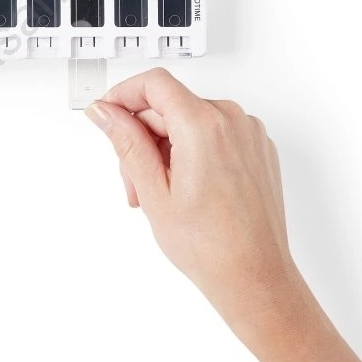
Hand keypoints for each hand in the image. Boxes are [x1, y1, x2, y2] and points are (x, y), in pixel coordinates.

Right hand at [86, 68, 361, 361]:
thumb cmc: (211, 246)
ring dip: (165, 150)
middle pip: (169, 106)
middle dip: (142, 139)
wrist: (254, 277)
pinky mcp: (257, 147)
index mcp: (204, 125)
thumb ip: (125, 141)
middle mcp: (232, 120)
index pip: (154, 83)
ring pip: (189, 121)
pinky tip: (185, 190)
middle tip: (134, 183)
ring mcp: (249, 133)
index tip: (108, 115)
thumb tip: (105, 111)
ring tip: (161, 195)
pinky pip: (214, 134)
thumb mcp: (153, 191)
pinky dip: (192, 152)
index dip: (123, 95)